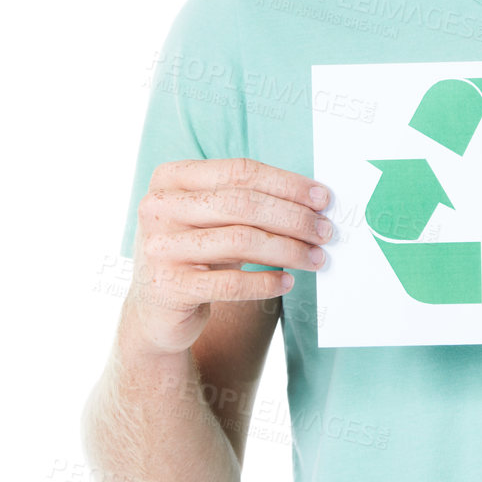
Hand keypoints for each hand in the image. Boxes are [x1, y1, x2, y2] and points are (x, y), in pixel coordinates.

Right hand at [129, 158, 332, 353]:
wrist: (157, 309)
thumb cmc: (197, 253)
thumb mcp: (212, 219)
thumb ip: (249, 202)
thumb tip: (314, 202)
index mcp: (170, 178)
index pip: (239, 171)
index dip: (286, 183)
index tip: (322, 198)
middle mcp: (158, 207)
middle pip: (243, 204)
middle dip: (293, 217)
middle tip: (324, 231)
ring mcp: (160, 247)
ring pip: (240, 241)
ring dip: (288, 249)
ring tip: (315, 258)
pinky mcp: (168, 287)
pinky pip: (231, 283)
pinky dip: (265, 283)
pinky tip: (287, 282)